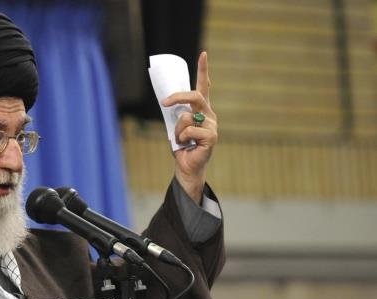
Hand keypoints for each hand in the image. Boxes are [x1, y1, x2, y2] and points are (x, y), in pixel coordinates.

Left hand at [162, 51, 216, 202]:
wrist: (187, 166)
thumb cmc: (182, 146)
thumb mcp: (176, 126)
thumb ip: (176, 113)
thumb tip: (167, 100)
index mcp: (202, 110)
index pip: (204, 87)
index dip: (203, 70)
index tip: (203, 54)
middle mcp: (209, 114)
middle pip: (194, 96)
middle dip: (177, 97)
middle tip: (164, 102)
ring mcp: (212, 125)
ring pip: (186, 116)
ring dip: (178, 130)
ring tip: (183, 140)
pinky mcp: (212, 136)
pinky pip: (189, 129)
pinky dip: (183, 138)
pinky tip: (189, 145)